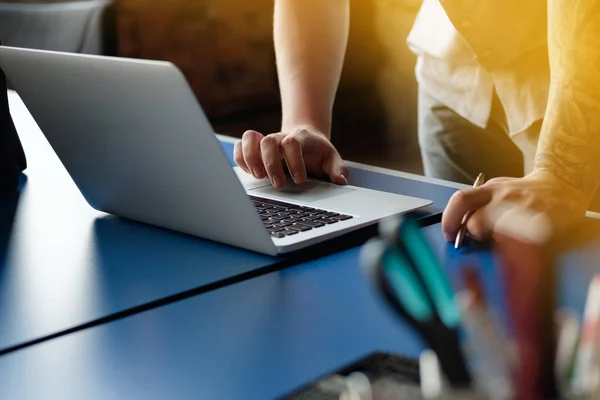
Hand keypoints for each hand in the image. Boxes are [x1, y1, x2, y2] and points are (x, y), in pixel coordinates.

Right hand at [233, 126, 348, 188]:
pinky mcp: (254, 149)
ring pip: (250, 139)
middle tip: (279, 184)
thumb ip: (337, 169)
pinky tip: (249, 173)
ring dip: (251, 158)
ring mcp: (265, 142)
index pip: (292, 142)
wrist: (305, 139)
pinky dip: (240, 158)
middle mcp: (280, 138)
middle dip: (271, 164)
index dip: (294, 161)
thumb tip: (340, 181)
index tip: (300, 179)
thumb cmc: (317, 152)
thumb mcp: (331, 159)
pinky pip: (239, 147)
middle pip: (268, 141)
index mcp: (300, 138)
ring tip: (258, 177)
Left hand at [441, 170, 588, 242]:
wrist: (563, 187)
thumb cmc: (524, 194)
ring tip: (504, 237)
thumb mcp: (499, 191)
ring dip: (494, 242)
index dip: (449, 220)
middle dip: (474, 236)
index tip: (449, 234)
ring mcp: (523, 211)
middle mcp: (505, 197)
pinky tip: (518, 242)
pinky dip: (511, 248)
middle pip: (475, 222)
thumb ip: (480, 205)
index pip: (461, 200)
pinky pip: (516, 244)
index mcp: (491, 188)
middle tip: (480, 238)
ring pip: (494, 235)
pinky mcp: (539, 226)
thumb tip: (459, 228)